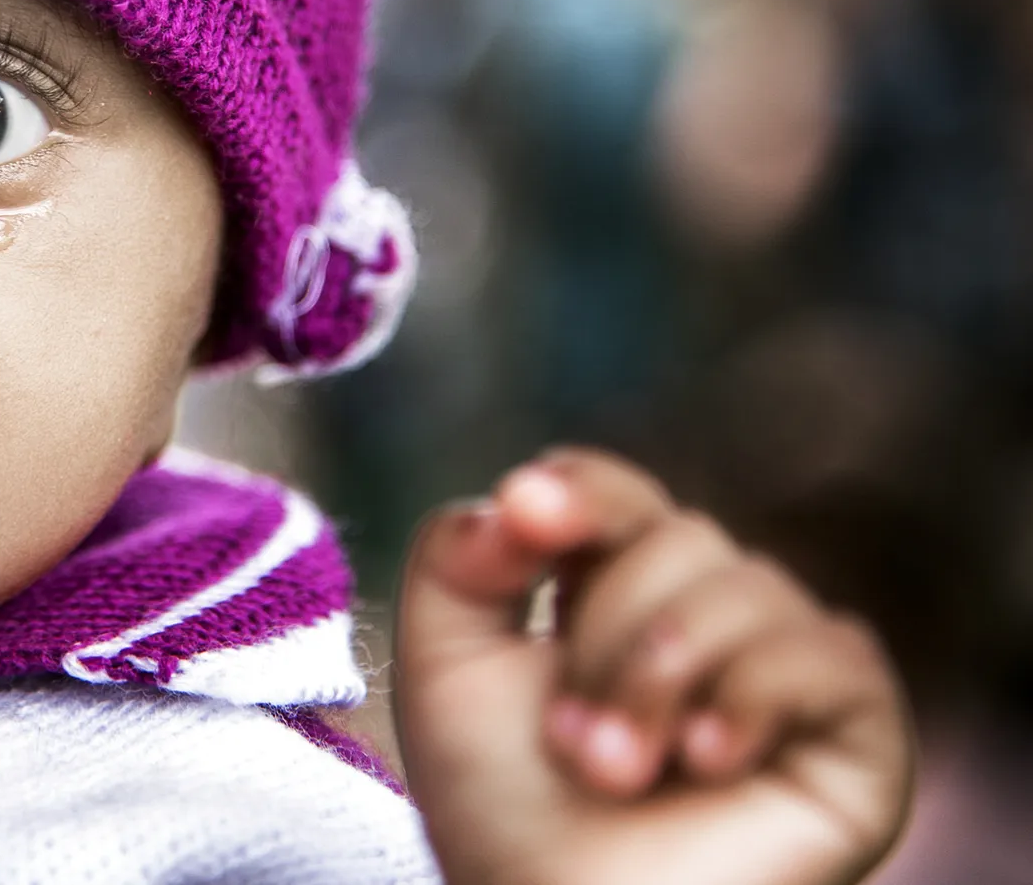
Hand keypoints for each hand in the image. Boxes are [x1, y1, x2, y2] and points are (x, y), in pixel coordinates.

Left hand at [394, 448, 913, 884]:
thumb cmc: (506, 810)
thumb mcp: (445, 665)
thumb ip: (456, 554)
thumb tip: (519, 493)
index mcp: (614, 591)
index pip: (617, 495)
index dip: (579, 494)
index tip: (526, 512)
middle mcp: (710, 618)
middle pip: (677, 535)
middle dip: (606, 635)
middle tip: (572, 744)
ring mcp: (786, 672)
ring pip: (749, 584)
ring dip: (661, 676)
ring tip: (621, 772)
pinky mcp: (858, 734)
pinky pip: (829, 652)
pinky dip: (753, 694)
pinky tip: (709, 761)